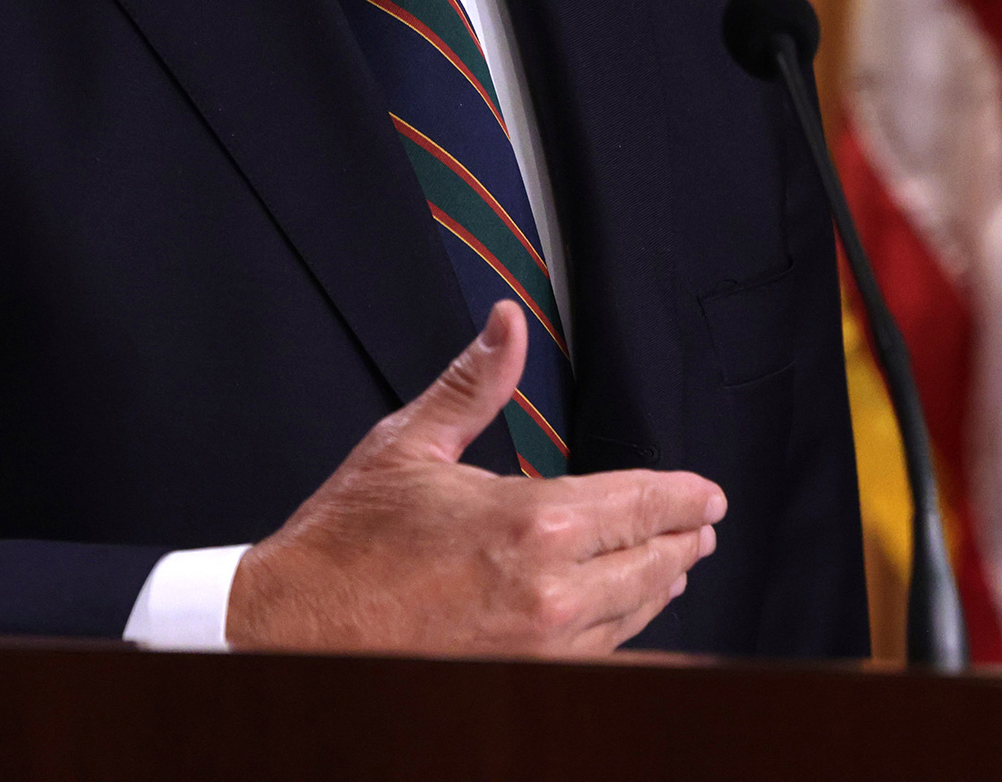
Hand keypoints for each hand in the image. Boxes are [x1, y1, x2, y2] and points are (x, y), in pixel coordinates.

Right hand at [226, 301, 726, 653]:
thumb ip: (474, 384)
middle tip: (702, 528)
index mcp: (530, 523)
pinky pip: (600, 657)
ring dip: (659, 586)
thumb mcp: (408, 445)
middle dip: (682, 541)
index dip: (684, 497)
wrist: (294, 629)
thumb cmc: (344, 545)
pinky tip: (626, 621)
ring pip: (630, 615)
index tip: (707, 495)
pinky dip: (623, 633)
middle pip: (650, 562)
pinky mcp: (523, 677)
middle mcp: (550, 592)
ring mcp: (541, 647)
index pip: (640, 504)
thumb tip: (507, 325)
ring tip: (671, 568)